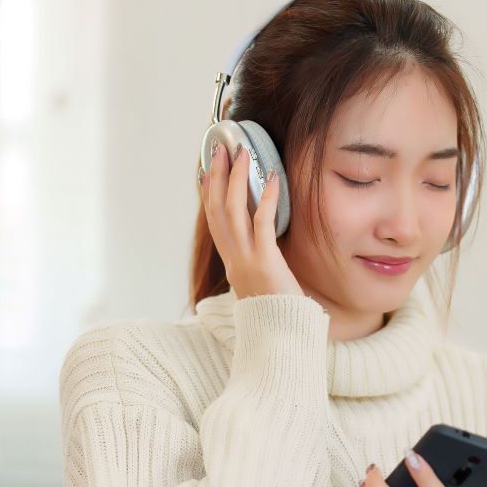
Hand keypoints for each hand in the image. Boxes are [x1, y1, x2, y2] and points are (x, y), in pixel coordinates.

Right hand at [201, 142, 302, 299]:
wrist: (280, 337)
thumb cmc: (277, 312)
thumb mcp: (262, 282)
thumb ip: (259, 261)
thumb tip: (266, 240)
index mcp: (231, 263)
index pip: (213, 222)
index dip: (207, 194)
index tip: (206, 170)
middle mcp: (233, 259)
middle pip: (217, 210)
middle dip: (217, 176)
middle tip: (221, 149)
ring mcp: (246, 260)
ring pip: (233, 212)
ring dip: (237, 179)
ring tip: (243, 154)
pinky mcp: (265, 262)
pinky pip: (263, 223)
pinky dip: (266, 198)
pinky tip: (272, 178)